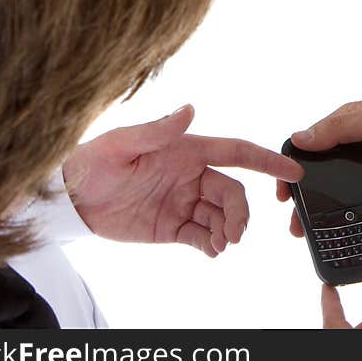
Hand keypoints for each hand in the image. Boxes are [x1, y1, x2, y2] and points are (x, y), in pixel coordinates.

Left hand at [62, 105, 303, 256]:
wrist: (68, 201)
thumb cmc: (92, 163)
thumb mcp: (122, 144)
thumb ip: (157, 129)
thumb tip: (190, 109)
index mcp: (187, 150)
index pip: (236, 152)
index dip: (267, 162)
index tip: (293, 172)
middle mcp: (192, 175)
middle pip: (233, 193)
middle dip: (240, 213)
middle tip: (234, 234)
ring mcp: (184, 202)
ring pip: (222, 216)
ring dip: (229, 230)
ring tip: (221, 244)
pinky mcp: (173, 227)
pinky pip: (204, 236)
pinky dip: (214, 245)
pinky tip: (212, 251)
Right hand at [276, 93, 361, 236]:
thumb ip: (339, 128)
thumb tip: (300, 139)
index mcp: (351, 124)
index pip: (313, 144)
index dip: (294, 165)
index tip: (281, 187)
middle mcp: (359, 148)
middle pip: (324, 175)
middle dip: (305, 197)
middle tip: (292, 218)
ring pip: (342, 196)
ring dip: (326, 214)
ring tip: (309, 232)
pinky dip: (355, 222)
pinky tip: (343, 235)